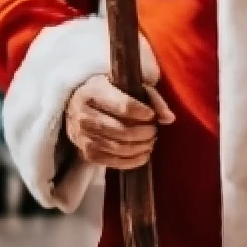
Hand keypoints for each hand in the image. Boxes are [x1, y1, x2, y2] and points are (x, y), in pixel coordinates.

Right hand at [64, 38, 174, 169]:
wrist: (77, 105)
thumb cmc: (108, 91)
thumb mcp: (127, 84)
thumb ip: (151, 97)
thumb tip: (169, 118)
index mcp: (95, 92)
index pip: (123, 106)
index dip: (142, 113)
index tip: (152, 115)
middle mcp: (85, 115)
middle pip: (121, 130)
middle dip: (144, 133)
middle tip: (154, 130)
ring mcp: (83, 136)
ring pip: (117, 147)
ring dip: (140, 147)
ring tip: (150, 141)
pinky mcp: (86, 153)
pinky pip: (111, 162)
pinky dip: (131, 161)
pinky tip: (143, 155)